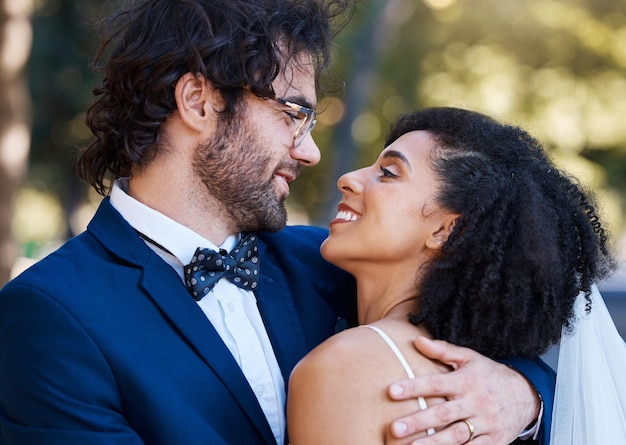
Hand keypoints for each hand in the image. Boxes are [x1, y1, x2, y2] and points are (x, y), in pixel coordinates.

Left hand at [387, 337, 539, 444]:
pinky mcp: (494, 441)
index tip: (392, 391)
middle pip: (444, 413)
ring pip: (457, 436)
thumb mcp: (469, 357)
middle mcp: (476, 402)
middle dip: (418, 421)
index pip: (436, 383)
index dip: (414, 387)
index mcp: (467, 381)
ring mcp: (486, 423)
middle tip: (395, 428)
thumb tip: (417, 340)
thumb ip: (443, 351)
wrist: (526, 394)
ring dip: (434, 443)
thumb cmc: (489, 374)